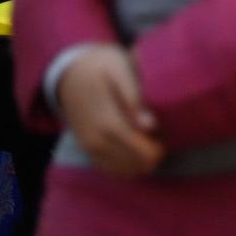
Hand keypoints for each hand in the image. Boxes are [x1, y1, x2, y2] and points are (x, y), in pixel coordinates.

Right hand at [58, 45, 162, 176]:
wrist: (69, 72)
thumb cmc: (101, 66)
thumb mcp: (119, 69)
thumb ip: (134, 97)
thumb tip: (150, 125)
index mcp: (107, 122)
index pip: (140, 150)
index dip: (158, 148)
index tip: (167, 136)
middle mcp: (96, 141)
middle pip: (135, 163)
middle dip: (154, 154)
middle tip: (162, 136)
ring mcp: (90, 148)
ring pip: (124, 170)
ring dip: (142, 161)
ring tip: (152, 141)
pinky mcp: (88, 149)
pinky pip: (110, 169)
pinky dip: (128, 165)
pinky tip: (138, 152)